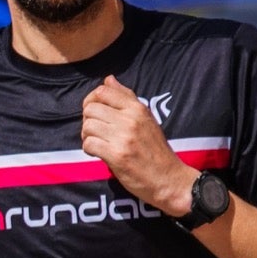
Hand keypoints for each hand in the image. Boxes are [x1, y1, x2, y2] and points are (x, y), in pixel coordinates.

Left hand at [80, 75, 193, 213]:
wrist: (168, 178)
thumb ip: (126, 99)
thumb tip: (108, 79)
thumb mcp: (145, 119)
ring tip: (98, 142)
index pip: (103, 91)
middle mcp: (130, 119)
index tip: (95, 113)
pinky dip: (89, 150)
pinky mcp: (117, 155)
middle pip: (90, 109)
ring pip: (88, 126)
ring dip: (87, 136)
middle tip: (96, 132)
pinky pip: (89, 144)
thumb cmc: (155, 150)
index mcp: (137, 108)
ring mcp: (123, 137)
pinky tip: (99, 153)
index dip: (91, 100)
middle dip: (87, 120)